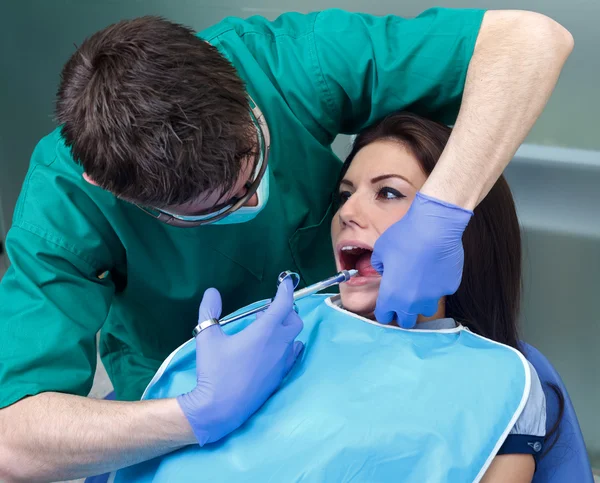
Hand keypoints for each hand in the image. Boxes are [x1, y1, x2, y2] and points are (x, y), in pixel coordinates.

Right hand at [176, 278, 303, 444]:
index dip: (286, 290)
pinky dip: (287, 345)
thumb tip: (212, 292)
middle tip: (268, 310)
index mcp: (265, 331)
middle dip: (287, 310)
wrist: (220, 408)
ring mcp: (282, 362)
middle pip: (294, 320)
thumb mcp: (207, 337)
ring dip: (285, 328)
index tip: (286, 282)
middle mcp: (279, 344)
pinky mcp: (280, 377)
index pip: (283, 304)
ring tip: (266, 329)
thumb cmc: (214, 371)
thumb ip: (209, 311)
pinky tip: (274, 348)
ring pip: (294, 338)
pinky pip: (291, 355)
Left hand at [371, 192, 472, 327]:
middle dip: (403, 314)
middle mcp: (412, 302)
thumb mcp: (380, 250)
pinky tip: (436, 267)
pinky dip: (437, 284)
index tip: (385, 304)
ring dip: (422, 302)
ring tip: (420, 284)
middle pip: (406, 322)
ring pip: (426, 309)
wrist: (434, 228)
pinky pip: (441, 291)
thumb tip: (385, 270)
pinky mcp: (450, 288)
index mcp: (391, 295)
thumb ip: (379, 266)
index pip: (383, 316)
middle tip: (402, 300)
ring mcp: (433, 297)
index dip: (384, 310)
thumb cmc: (403, 237)